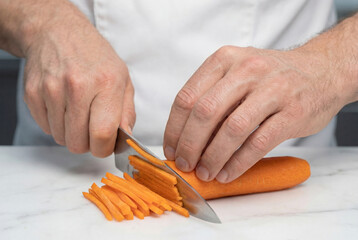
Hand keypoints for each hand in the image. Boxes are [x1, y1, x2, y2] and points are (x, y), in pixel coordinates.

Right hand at [23, 4, 134, 156]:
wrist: (58, 32)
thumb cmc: (95, 57)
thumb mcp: (123, 79)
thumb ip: (127, 112)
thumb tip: (125, 139)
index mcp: (106, 83)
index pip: (102, 134)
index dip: (104, 149)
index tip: (105, 145)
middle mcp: (78, 86)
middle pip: (78, 143)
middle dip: (88, 144)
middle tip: (91, 129)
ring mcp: (52, 90)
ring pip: (61, 138)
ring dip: (72, 134)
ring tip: (78, 113)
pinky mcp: (33, 93)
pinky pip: (46, 128)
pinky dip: (56, 125)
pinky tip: (64, 107)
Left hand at [163, 45, 346, 182]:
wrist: (321, 70)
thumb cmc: (270, 77)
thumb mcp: (237, 73)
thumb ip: (212, 97)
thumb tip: (184, 138)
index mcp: (225, 59)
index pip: (187, 97)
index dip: (174, 128)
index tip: (171, 149)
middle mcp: (247, 69)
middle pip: (205, 112)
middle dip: (190, 145)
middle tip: (185, 165)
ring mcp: (273, 89)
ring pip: (232, 129)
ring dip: (213, 157)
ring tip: (206, 172)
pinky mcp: (293, 112)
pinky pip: (258, 143)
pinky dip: (238, 163)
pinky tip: (228, 173)